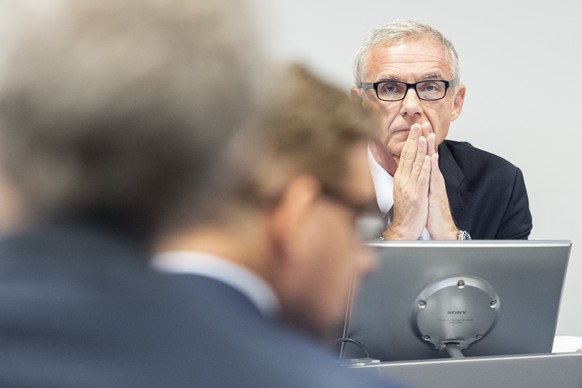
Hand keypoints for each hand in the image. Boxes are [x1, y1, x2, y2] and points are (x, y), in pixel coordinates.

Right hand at [383, 123, 430, 239]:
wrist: (403, 229)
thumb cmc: (405, 211)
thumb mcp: (402, 190)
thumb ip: (405, 176)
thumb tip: (406, 164)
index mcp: (400, 178)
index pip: (405, 155)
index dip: (410, 140)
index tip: (414, 128)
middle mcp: (403, 180)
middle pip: (409, 155)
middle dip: (414, 139)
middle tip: (418, 124)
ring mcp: (409, 187)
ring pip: (415, 164)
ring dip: (420, 149)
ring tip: (424, 135)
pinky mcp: (417, 195)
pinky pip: (422, 179)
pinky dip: (425, 167)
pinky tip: (429, 158)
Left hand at [425, 131, 457, 239]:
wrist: (440, 228)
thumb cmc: (430, 211)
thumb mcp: (424, 191)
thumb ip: (422, 179)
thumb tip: (417, 171)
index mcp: (429, 177)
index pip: (424, 156)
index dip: (421, 143)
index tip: (417, 129)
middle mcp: (433, 178)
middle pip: (430, 155)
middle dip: (426, 139)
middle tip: (424, 123)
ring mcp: (435, 184)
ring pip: (433, 163)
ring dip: (431, 148)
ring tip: (430, 134)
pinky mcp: (436, 193)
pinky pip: (434, 178)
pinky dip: (433, 167)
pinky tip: (432, 157)